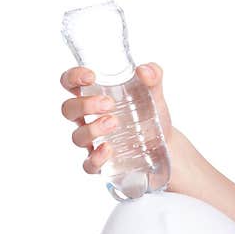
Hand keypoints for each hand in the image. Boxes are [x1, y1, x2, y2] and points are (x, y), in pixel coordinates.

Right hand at [59, 63, 173, 174]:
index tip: (91, 76)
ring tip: (114, 123)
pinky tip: (108, 149)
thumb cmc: (150, 113)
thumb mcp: (154, 92)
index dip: (73, 77)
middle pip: (69, 109)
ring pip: (77, 136)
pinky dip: (96, 157)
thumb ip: (153, 76)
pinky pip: (88, 164)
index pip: (70, 83)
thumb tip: (145, 70)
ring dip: (93, 129)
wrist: (166, 143)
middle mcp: (88, 118)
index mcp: (94, 95)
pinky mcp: (102, 162)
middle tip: (109, 104)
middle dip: (85, 105)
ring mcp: (93, 141)